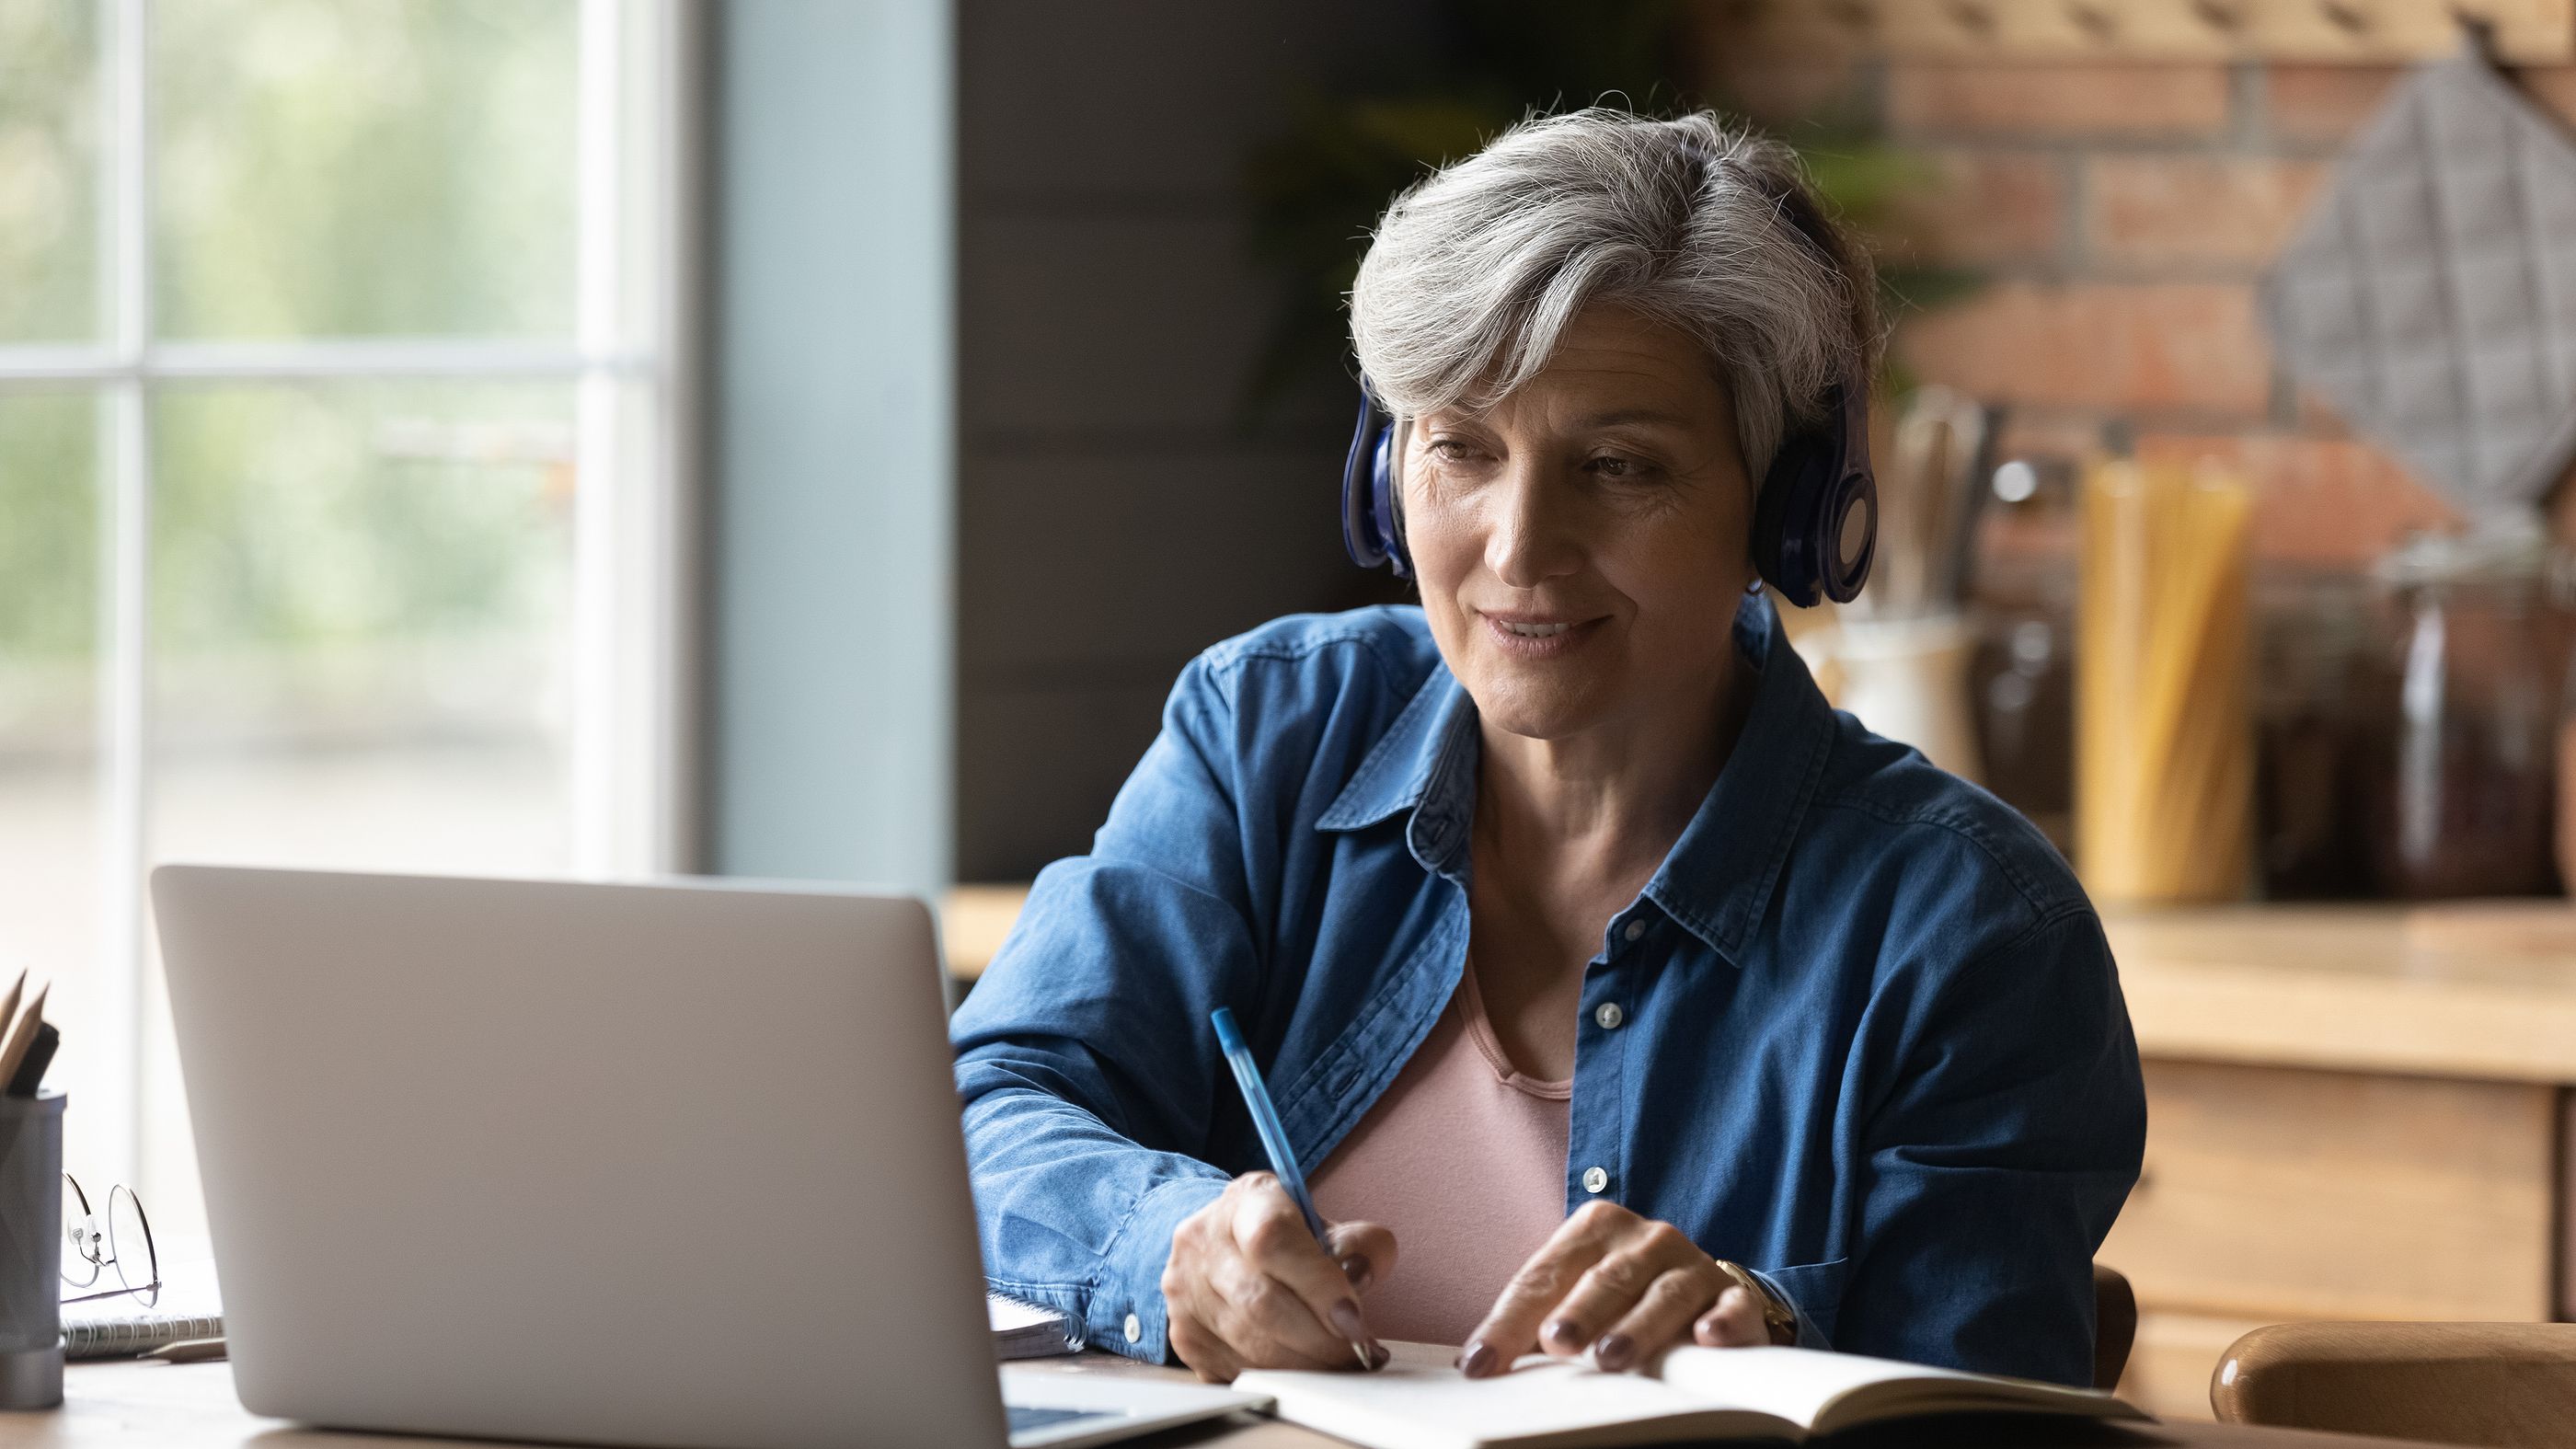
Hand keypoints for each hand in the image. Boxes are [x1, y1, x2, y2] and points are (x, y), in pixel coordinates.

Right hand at [1161, 1172, 1396, 1382]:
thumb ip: (1361, 1245)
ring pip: (1249, 1343)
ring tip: (1339, 1360)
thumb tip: (1361, 1275)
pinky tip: (1305, 1367)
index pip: (1272, 1239)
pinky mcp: (1186, 1335)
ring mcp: (1185, 1290)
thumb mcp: (1327, 1226)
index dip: (1317, 1284)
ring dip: (1305, 1363)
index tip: (1353, 1318)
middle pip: (1261, 1301)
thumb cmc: (1286, 1240)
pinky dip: (1280, 1376)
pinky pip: (1238, 1369)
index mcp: (1245, 1201)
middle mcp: (1203, 1240)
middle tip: (1356, 1349)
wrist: (1224, 1248)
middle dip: (1320, 1338)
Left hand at [1458, 1200, 1785, 1377]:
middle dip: (1578, 1312)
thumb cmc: (1624, 1296)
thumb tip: (1477, 1363)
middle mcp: (1644, 1239)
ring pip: (1664, 1293)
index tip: (1481, 1364)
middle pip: (1605, 1278)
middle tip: (1554, 1343)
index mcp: (1595, 1229)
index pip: (1543, 1276)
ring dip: (1638, 1325)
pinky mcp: (1734, 1296)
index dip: (1509, 1321)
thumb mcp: (1576, 1295)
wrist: (1706, 1291)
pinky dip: (1722, 1322)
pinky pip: (1731, 1307)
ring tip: (1612, 1357)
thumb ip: (1534, 1321)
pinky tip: (1706, 1338)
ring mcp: (1692, 1264)